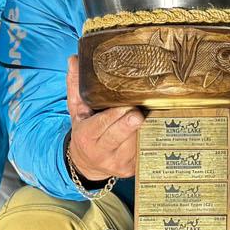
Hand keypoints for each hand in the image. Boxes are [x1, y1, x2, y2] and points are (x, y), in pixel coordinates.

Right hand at [64, 54, 143, 182]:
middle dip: (130, 124)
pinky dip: (151, 139)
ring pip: (135, 144)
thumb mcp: (77, 111)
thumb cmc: (85, 131)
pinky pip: (145, 152)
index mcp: (86, 137)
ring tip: (152, 114)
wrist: (87, 164)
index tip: (127, 107)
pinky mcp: (132, 170)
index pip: (100, 126)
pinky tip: (156, 127)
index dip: (114, 117)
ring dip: (145, 129)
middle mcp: (102, 153)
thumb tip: (74, 60)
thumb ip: (76, 86)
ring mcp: (119, 163)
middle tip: (139, 113)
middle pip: (120, 137)